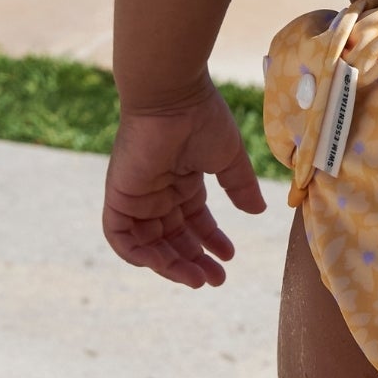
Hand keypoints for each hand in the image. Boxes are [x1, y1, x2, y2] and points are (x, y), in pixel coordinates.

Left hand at [103, 84, 266, 288]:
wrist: (172, 97)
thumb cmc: (201, 119)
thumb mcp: (228, 158)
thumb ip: (240, 186)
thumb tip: (258, 211)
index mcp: (183, 181)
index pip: (194, 221)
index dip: (210, 241)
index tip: (229, 258)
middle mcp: (159, 192)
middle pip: (173, 238)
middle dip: (193, 260)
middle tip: (215, 279)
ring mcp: (138, 196)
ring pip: (149, 243)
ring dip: (170, 264)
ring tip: (197, 278)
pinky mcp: (119, 196)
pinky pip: (120, 236)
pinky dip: (137, 254)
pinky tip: (162, 265)